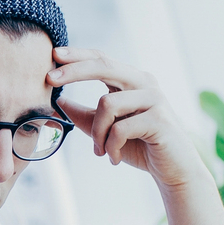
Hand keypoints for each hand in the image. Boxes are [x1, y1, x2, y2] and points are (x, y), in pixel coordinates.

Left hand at [47, 47, 208, 190]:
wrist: (173, 171)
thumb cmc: (141, 147)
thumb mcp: (106, 130)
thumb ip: (85, 115)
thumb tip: (59, 100)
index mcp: (131, 81)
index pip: (101, 59)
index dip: (77, 56)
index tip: (53, 54)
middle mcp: (144, 83)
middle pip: (104, 66)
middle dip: (74, 71)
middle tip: (50, 79)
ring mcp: (154, 98)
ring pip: (107, 103)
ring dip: (96, 133)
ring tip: (100, 152)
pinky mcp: (159, 119)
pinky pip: (120, 128)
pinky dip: (111, 146)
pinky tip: (115, 158)